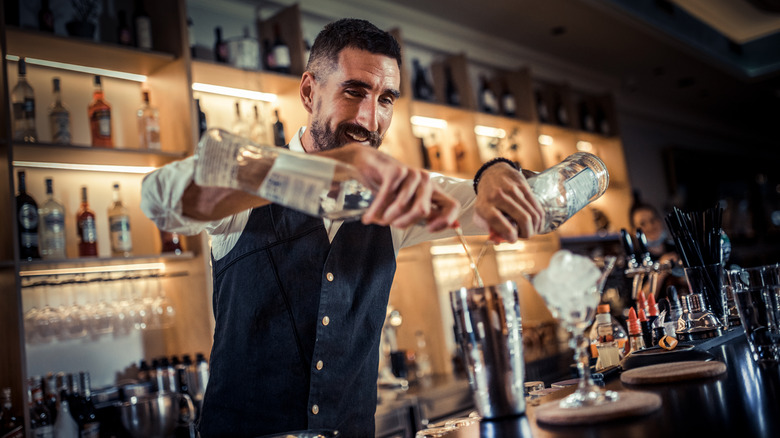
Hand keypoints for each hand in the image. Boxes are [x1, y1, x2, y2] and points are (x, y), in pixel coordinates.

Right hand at [321, 144, 460, 230]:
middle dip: (403, 222)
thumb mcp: (408, 205)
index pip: (452, 206)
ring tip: (377, 218)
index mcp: (432, 191)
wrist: (365, 163)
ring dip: (387, 217)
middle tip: (389, 223)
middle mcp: (426, 181)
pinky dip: (376, 210)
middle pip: (423, 211)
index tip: (429, 229)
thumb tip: (457, 227)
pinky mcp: (396, 170)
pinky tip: (368, 217)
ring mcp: (412, 174)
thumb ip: (429, 215)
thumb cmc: (387, 188)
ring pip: (404, 206)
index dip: (445, 221)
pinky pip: (387, 196)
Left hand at [473, 163, 543, 241]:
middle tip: (523, 236)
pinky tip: (536, 224)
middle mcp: (499, 196)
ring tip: (529, 231)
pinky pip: (537, 206)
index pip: (498, 221)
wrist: (492, 174)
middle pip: (523, 218)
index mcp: (485, 205)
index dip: (509, 234)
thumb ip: (490, 230)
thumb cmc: (486, 199)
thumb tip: (499, 242)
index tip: (513, 239)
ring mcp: (512, 190)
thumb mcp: (481, 214)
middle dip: (527, 233)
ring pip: (532, 214)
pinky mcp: (524, 186)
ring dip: (534, 228)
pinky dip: (539, 219)